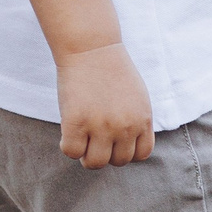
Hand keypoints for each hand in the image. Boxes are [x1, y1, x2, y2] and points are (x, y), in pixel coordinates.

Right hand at [56, 42, 154, 167]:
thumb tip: (127, 145)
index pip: (140, 155)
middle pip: (118, 161)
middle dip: (106, 153)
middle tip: (94, 139)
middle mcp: (125, 126)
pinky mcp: (76, 122)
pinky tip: (68, 133)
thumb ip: (136, 120)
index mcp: (142, 119)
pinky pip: (72, 152)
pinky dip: (68, 147)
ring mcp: (101, 126)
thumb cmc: (113, 70)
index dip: (125, 151)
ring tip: (82, 139)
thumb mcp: (137, 97)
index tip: (114, 141)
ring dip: (87, 155)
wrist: (92, 48)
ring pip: (95, 162)